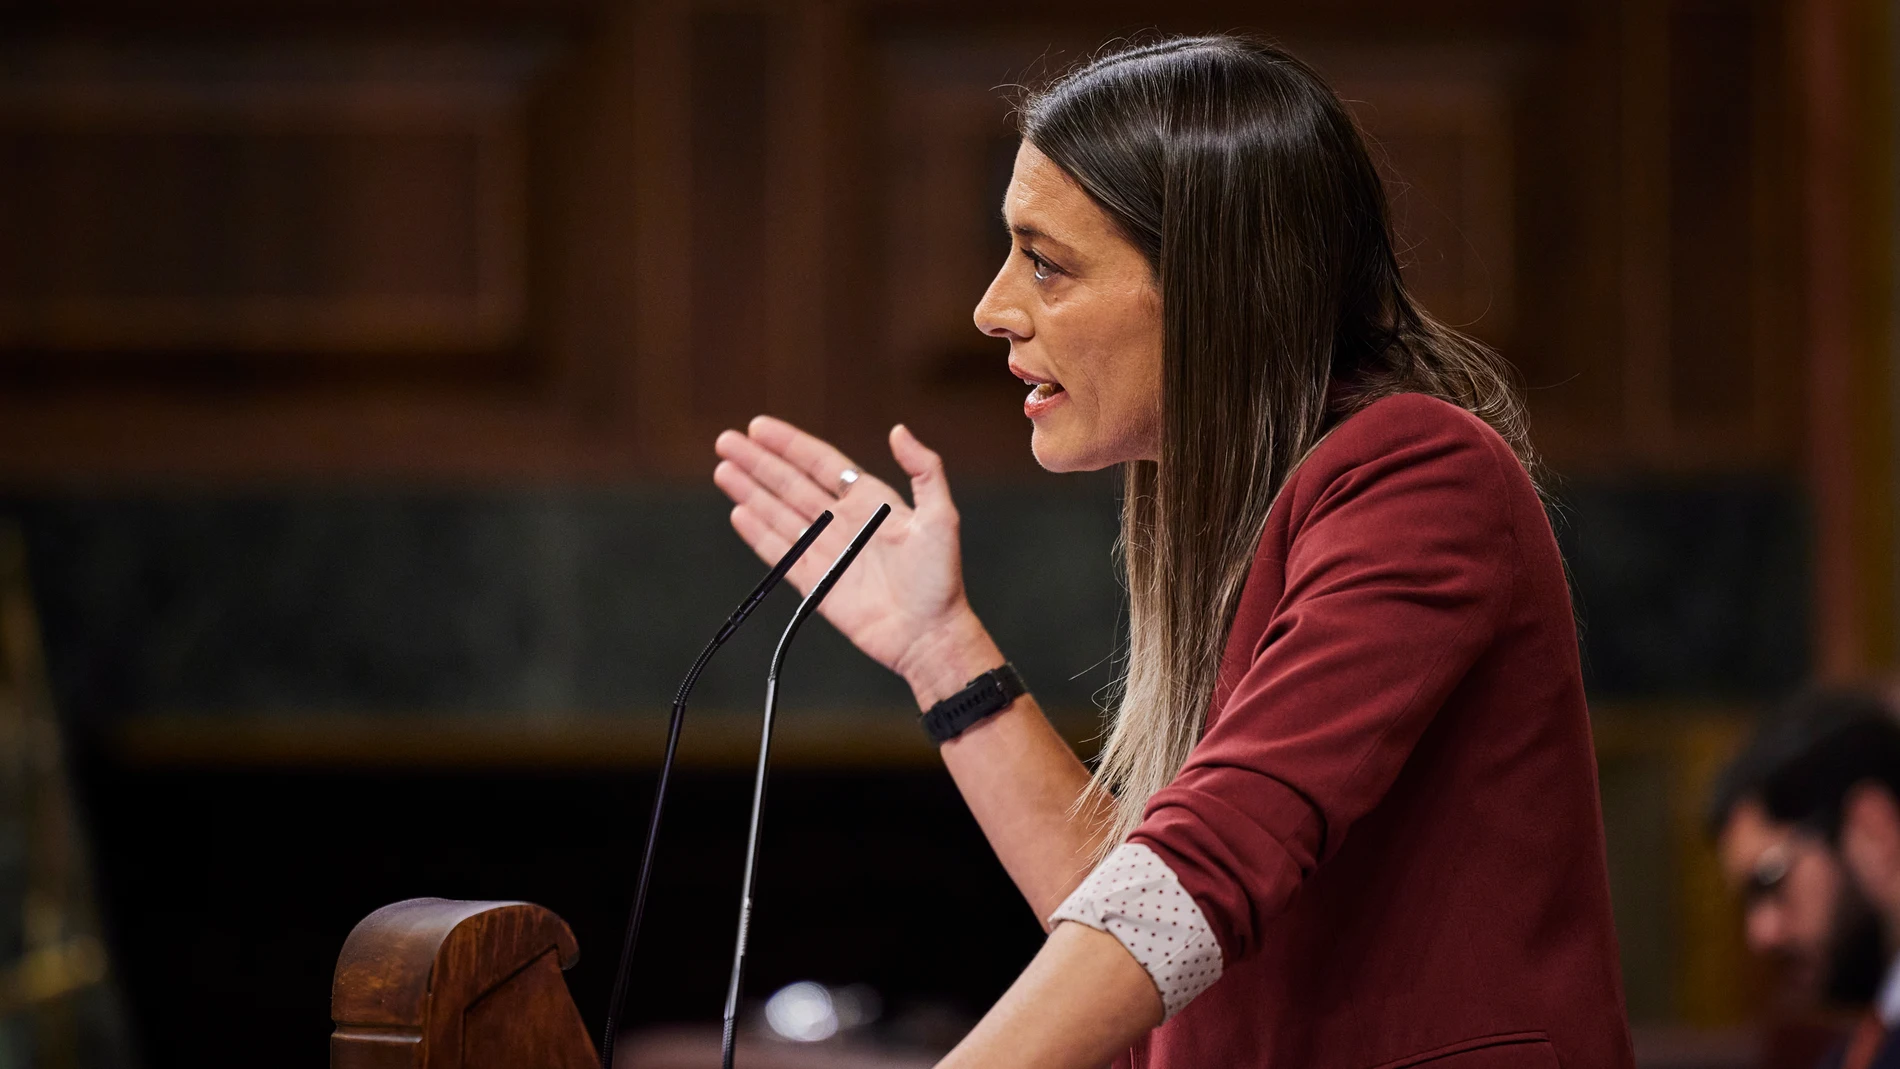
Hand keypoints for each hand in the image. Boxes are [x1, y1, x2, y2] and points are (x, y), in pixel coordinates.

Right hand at [713, 417, 998, 704]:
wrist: (928, 635)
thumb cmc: (940, 579)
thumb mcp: (941, 517)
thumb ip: (924, 471)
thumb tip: (899, 430)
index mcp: (871, 501)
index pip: (822, 464)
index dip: (790, 445)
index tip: (759, 427)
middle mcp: (843, 522)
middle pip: (791, 484)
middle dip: (758, 462)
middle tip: (725, 441)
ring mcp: (827, 552)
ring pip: (779, 514)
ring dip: (750, 492)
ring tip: (723, 470)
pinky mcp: (815, 583)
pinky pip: (780, 554)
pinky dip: (758, 534)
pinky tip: (738, 512)